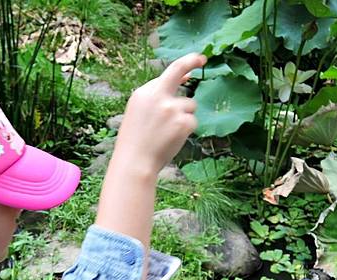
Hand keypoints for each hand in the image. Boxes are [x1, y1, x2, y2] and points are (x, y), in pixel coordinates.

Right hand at [113, 53, 206, 171]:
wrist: (135, 163)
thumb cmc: (135, 142)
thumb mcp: (138, 114)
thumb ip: (156, 97)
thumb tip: (183, 81)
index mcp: (143, 93)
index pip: (166, 75)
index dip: (182, 70)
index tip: (192, 67)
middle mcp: (157, 96)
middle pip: (178, 70)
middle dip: (191, 60)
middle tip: (202, 59)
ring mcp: (172, 108)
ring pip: (190, 105)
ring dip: (184, 116)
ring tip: (167, 133)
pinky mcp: (183, 122)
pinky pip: (192, 121)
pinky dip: (186, 130)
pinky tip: (172, 139)